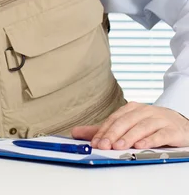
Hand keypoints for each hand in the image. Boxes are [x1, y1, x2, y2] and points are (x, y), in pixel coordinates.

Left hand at [71, 102, 188, 149]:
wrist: (179, 123)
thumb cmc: (150, 124)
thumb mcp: (127, 124)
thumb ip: (103, 130)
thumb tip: (76, 132)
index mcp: (131, 109)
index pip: (114, 119)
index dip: (103, 131)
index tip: (94, 142)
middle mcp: (144, 111)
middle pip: (125, 122)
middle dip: (113, 134)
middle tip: (103, 145)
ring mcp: (158, 119)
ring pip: (141, 127)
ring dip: (129, 137)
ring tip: (119, 146)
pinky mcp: (171, 129)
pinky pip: (160, 134)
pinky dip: (150, 140)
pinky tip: (141, 146)